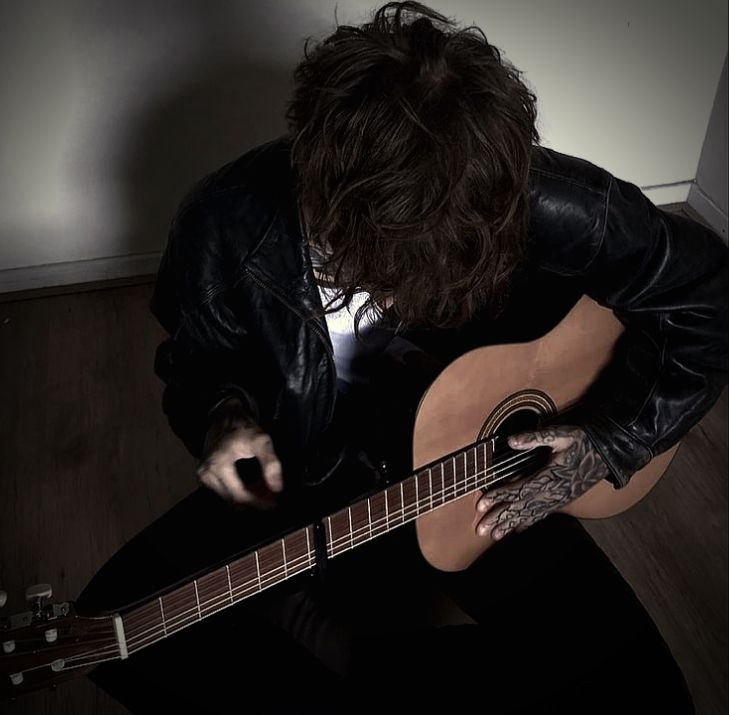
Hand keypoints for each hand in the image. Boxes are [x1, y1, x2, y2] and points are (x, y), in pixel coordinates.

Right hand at [197, 400, 282, 507]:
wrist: (225, 418)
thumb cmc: (243, 429)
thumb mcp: (261, 441)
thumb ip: (271, 464)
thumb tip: (277, 489)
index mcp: (219, 465)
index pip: (240, 496)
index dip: (259, 503)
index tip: (275, 503)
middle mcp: (207, 473)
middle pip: (234, 501)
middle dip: (255, 500)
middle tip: (272, 495)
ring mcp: (203, 476)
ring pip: (229, 499)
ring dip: (248, 497)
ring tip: (263, 487)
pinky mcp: (204, 477)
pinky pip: (224, 493)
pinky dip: (239, 492)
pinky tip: (252, 485)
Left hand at [475, 425, 609, 539]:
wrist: (608, 454)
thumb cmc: (583, 441)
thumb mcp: (561, 434)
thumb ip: (535, 438)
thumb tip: (512, 440)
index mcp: (549, 476)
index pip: (518, 489)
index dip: (498, 496)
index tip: (480, 503)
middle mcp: (553, 492)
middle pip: (520, 508)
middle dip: (498, 519)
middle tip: (479, 530)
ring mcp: (558, 499)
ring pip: (530, 515)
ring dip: (510, 525)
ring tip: (493, 536)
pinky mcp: (562, 500)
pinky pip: (542, 514)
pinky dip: (528, 522)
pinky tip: (517, 530)